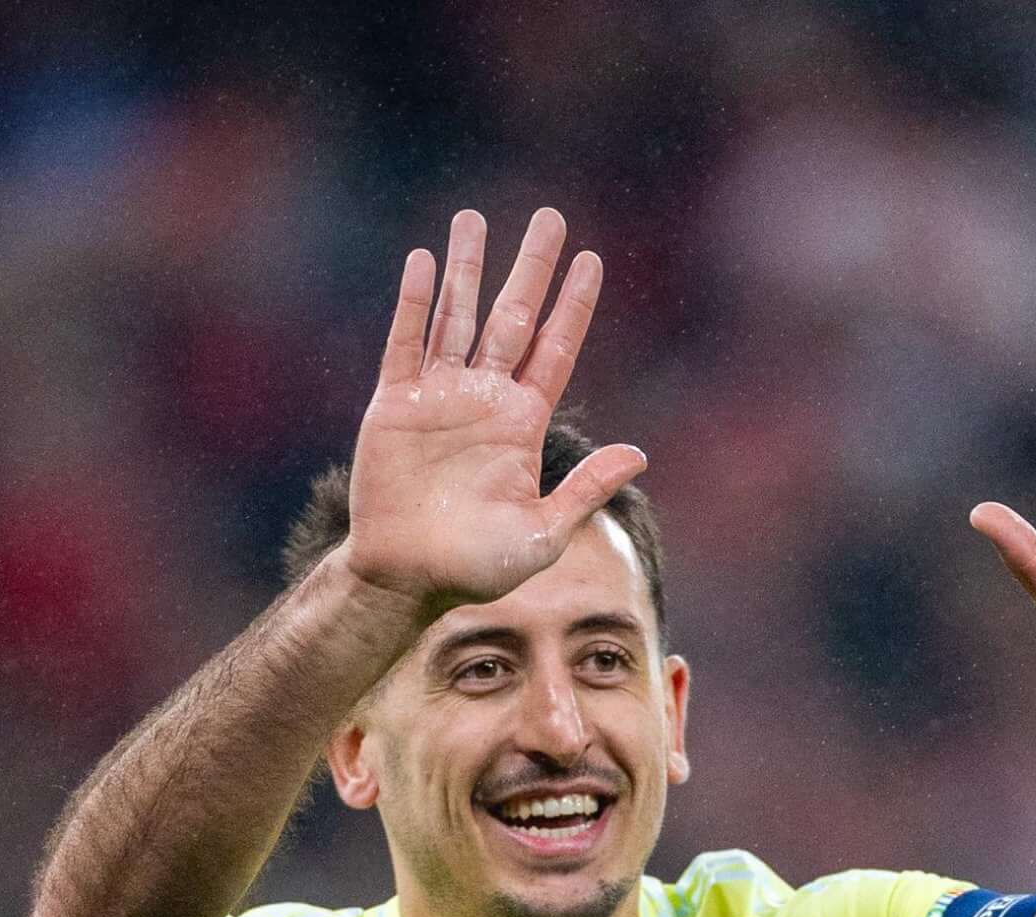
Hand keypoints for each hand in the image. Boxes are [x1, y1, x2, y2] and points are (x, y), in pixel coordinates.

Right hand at [342, 208, 644, 620]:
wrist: (408, 579)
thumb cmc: (478, 568)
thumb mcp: (544, 534)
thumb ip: (586, 490)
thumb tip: (640, 454)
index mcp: (522, 424)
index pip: (554, 349)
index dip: (573, 305)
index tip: (591, 260)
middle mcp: (484, 399)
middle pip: (512, 316)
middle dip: (530, 267)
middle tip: (550, 217)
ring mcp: (439, 396)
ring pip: (457, 316)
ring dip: (467, 267)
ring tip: (474, 218)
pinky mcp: (394, 404)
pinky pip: (406, 342)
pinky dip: (415, 303)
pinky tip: (424, 262)